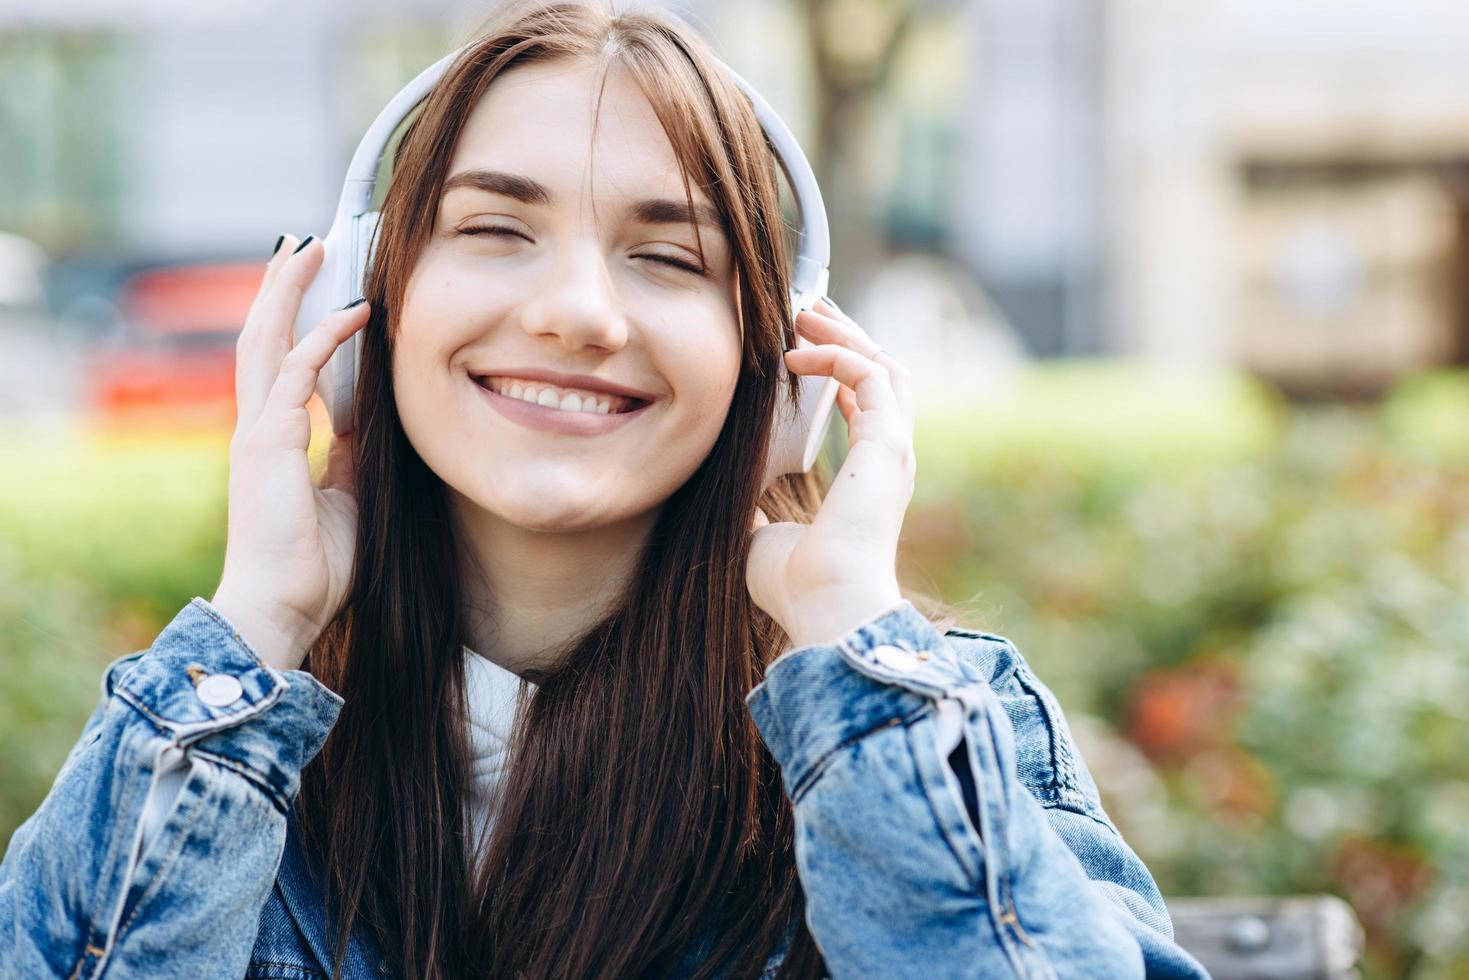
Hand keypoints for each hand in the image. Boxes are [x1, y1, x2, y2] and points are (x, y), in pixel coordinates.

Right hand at [210, 234, 370, 670]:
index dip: (298, 320)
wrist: (280, 611)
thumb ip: (355, 454)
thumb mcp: (349, 497)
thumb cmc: (313, 567)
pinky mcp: (268, 444)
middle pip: (262, 337)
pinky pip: (295, 376)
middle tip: (305, 243)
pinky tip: (352, 313)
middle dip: (282, 287)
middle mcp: (258, 427)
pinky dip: (322, 339)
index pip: (281, 363)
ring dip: (288, 291)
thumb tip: (375, 419)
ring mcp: (257, 433)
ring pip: (266, 341)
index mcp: (273, 440)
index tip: (322, 286)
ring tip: (311, 248)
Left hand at [746, 299, 914, 648]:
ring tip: (806, 312)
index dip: (838, 372)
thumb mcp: (762, 536)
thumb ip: (754, 509)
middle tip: (807, 311)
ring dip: (846, 333)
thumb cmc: (798, 585)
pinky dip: (837, 354)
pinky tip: (797, 353)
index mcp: (869, 478)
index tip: (800, 350)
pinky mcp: (887, 442)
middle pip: (883, 374)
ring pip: (884, 364)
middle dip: (846, 337)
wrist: (827, 605)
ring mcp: (894, 449)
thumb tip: (730, 496)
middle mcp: (890, 459)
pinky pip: (871, 374)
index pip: (868, 408)